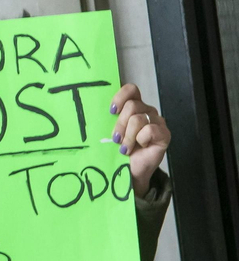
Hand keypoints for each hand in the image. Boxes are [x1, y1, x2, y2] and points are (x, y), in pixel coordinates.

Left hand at [111, 83, 171, 197]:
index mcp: (133, 105)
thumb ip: (108, 117)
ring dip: (128, 136)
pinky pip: (150, 130)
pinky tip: (139, 147)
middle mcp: (147, 110)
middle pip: (132, 106)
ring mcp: (157, 121)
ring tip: (125, 147)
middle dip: (120, 124)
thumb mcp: (110, 130)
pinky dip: (140, 139)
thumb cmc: (117, 149)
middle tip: (115, 138)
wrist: (129, 170)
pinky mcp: (165, 134)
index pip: (131, 89)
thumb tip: (95, 107)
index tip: (111, 111)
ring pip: (138, 119)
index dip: (120, 96)